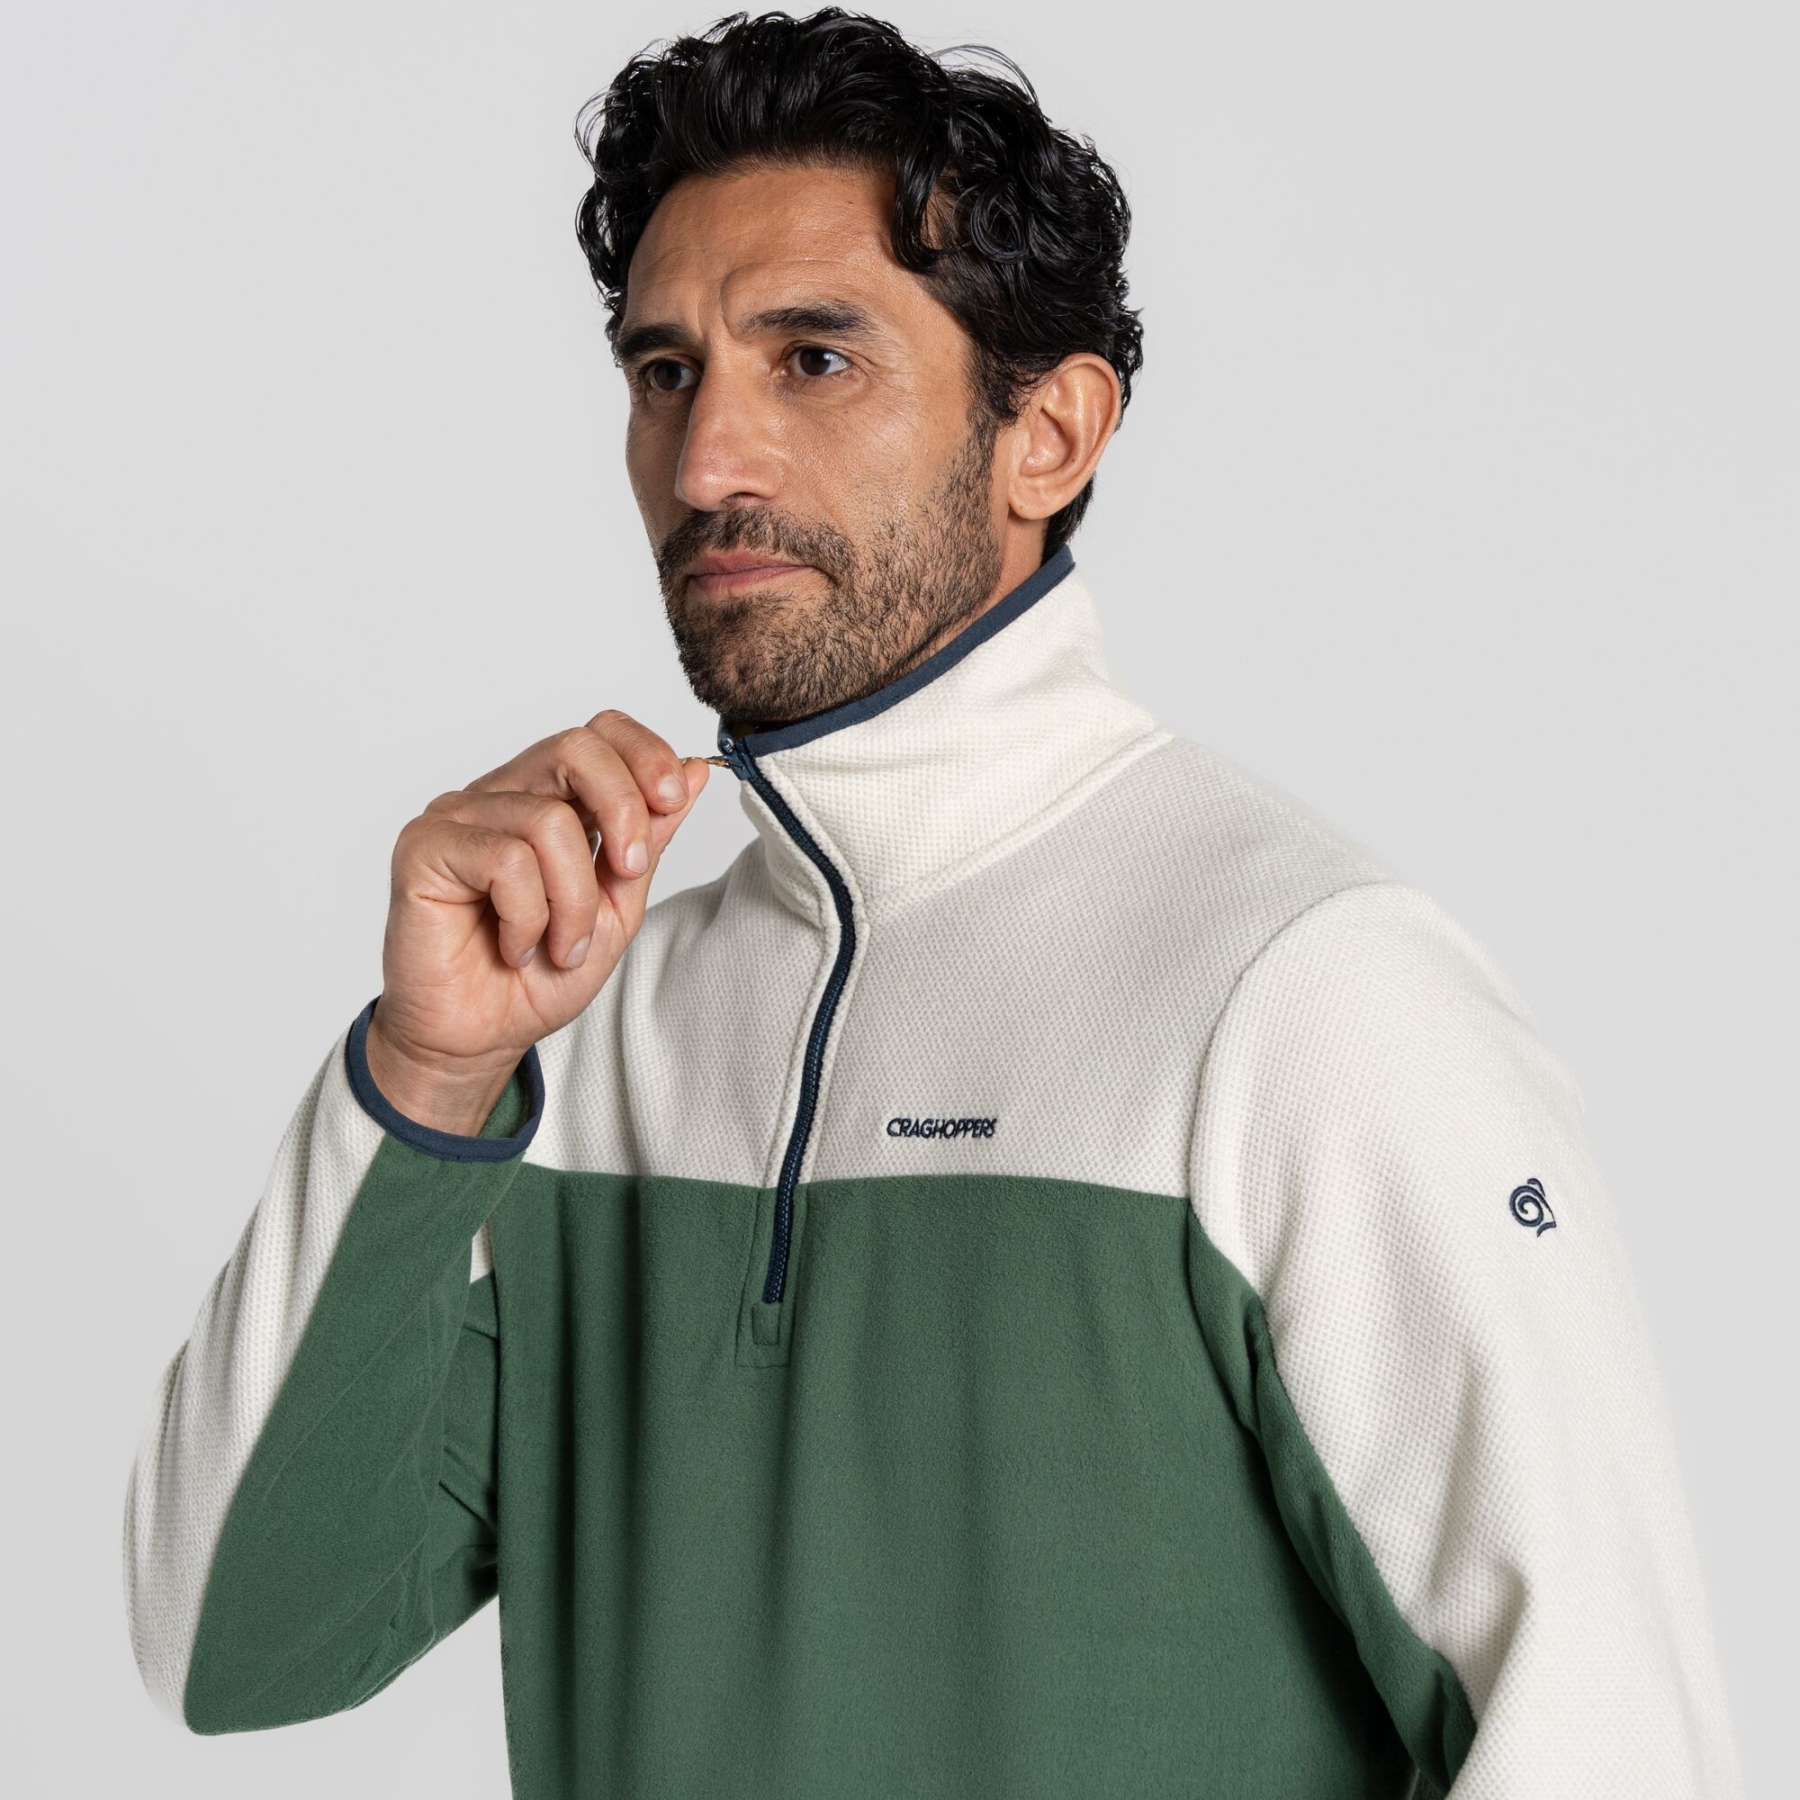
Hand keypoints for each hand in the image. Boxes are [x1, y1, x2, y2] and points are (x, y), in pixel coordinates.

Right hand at [362, 710, 708, 1132]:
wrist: (480, 1038)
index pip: (599, 734)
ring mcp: (458, 815)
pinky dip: (528, 916)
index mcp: (549, 799)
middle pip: (575, 747)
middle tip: (628, 873)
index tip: (673, 798)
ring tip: (557, 946)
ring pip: (549, 821)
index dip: (645, 755)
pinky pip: (505, 860)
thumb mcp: (619, 905)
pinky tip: (515, 947)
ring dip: (573, 901)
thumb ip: (648, 839)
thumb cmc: (541, 976)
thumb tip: (693, 770)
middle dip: (622, 808)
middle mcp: (502, 795)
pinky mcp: (423, 846)